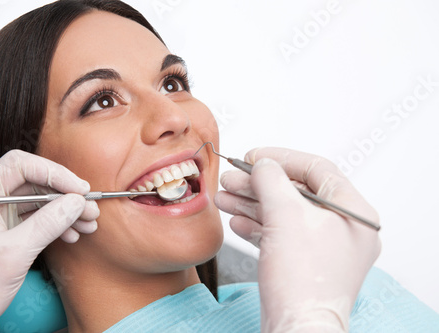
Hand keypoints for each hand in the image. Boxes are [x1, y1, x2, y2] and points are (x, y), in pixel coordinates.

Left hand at [0, 150, 99, 331]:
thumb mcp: (12, 255)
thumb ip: (46, 224)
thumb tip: (76, 202)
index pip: (18, 166)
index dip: (53, 173)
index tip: (78, 189)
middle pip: (32, 182)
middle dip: (64, 194)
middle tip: (90, 208)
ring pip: (37, 201)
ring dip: (65, 210)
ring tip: (89, 223)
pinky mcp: (4, 233)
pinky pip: (35, 219)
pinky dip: (57, 224)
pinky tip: (73, 234)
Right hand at [214, 147, 380, 331]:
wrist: (296, 328)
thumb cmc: (302, 280)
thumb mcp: (285, 215)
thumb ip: (271, 180)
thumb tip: (263, 164)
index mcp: (353, 212)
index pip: (316, 169)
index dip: (282, 158)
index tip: (254, 156)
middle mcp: (343, 229)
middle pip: (295, 192)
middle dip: (259, 184)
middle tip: (232, 178)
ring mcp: (323, 247)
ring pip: (284, 213)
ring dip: (252, 203)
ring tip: (225, 197)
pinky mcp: (304, 263)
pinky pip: (280, 234)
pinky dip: (257, 225)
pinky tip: (236, 221)